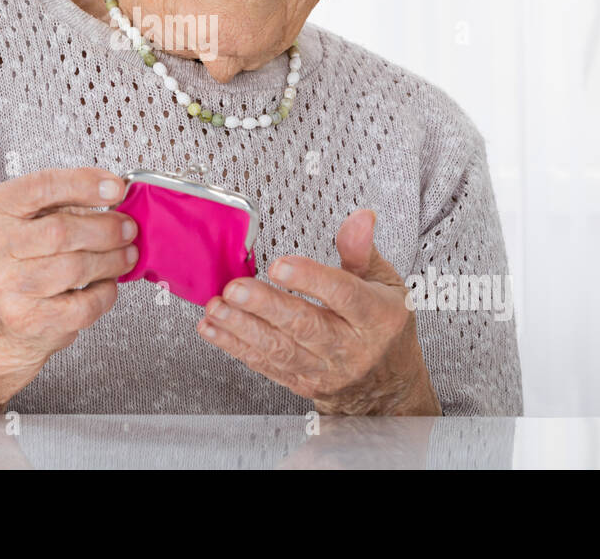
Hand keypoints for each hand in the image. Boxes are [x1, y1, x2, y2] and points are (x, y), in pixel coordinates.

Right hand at [0, 165, 138, 373]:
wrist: (2, 314)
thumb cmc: (28, 258)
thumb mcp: (38, 217)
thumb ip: (71, 200)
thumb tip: (115, 192)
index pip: (41, 186)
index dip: (83, 184)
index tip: (117, 188)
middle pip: (61, 231)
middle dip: (106, 230)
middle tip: (129, 229)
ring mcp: (8, 285)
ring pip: (75, 268)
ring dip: (112, 261)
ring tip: (126, 256)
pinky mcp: (28, 319)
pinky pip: (83, 304)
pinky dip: (105, 292)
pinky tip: (106, 284)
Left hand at [197, 208, 440, 415]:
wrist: (385, 382)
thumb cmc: (382, 325)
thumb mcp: (383, 283)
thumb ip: (361, 251)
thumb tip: (360, 218)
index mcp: (375, 316)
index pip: (344, 296)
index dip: (311, 280)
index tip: (280, 265)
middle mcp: (350, 347)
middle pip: (306, 326)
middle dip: (266, 307)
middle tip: (235, 289)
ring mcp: (325, 370)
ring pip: (281, 350)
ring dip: (243, 328)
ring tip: (217, 308)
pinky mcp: (302, 382)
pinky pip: (266, 365)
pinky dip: (236, 347)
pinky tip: (214, 329)